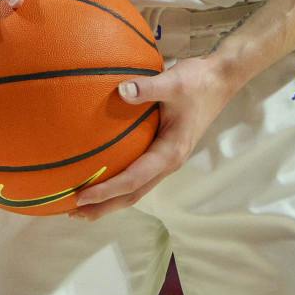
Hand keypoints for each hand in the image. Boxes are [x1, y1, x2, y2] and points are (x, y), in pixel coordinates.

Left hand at [71, 55, 241, 219]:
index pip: (133, 179)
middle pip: (133, 194)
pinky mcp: (163, 151)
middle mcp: (168, 162)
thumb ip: (147, 87)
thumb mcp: (173, 82)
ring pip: (136, 188)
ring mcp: (166, 159)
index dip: (107, 191)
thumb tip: (120, 90)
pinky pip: (138, 174)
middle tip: (74, 213)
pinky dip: (118, 183)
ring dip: (110, 199)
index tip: (81, 196)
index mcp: (170, 152)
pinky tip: (101, 176)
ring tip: (82, 205)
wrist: (220, 81)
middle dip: (104, 206)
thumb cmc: (197, 82)